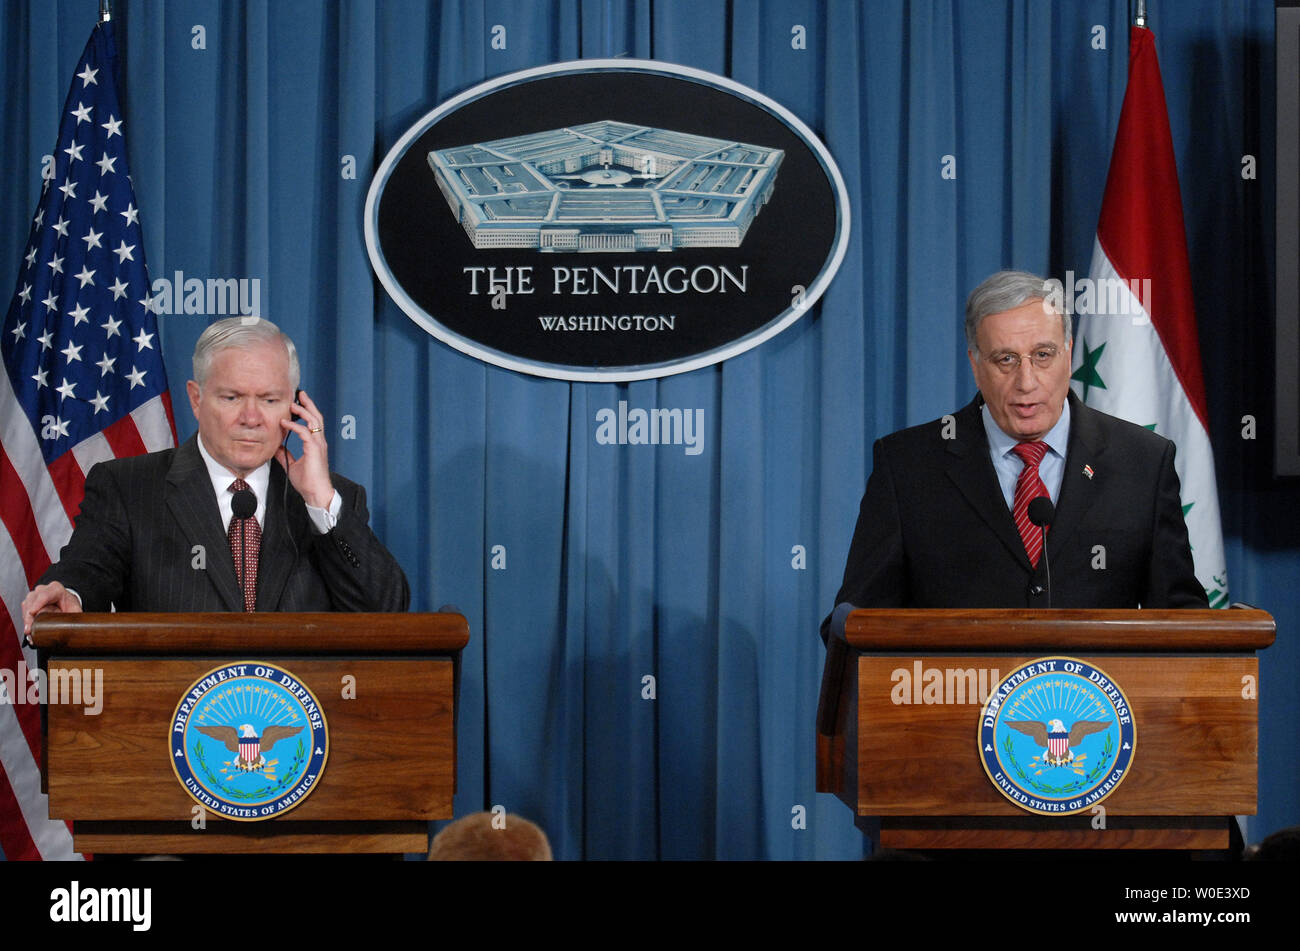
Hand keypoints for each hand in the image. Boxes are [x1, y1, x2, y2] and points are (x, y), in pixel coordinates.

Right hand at [22, 581, 81, 634]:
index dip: (38, 603)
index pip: (45, 594)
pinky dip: (26, 621)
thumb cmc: (70, 607)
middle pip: (32, 601)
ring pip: (26, 606)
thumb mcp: (76, 611)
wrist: (65, 604)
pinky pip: (24, 611)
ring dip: (27, 620)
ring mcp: (34, 595)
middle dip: (30, 616)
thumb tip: (74, 629)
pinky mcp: (28, 603)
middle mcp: (43, 590)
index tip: (33, 613)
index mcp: (56, 589)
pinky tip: (29, 630)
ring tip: (29, 632)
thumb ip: (75, 618)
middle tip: (29, 630)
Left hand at [276, 389, 335, 508]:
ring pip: (313, 421)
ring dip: (303, 411)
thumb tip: (275, 446)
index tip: (297, 403)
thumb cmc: (308, 482)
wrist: (316, 493)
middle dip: (308, 404)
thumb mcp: (292, 464)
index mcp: (316, 444)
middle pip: (316, 417)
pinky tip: (284, 423)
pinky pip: (305, 432)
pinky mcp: (314, 450)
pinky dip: (294, 426)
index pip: (313, 423)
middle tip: (300, 393)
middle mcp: (319, 442)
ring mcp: (318, 445)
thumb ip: (285, 454)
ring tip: (292, 404)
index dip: (306, 411)